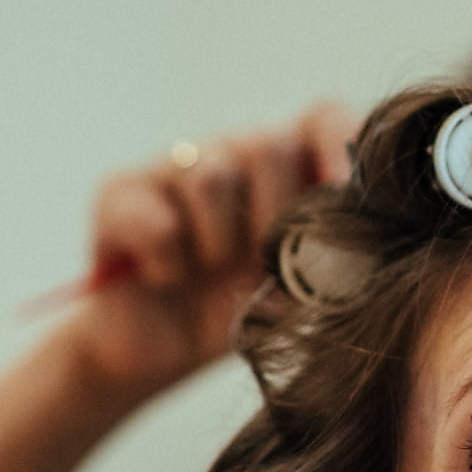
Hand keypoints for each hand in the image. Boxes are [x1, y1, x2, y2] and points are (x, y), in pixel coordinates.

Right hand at [65, 101, 354, 399]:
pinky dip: (168, 267)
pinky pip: (156, 222)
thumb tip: (354, 244)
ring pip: (210, 175)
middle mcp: (232, 153)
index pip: (323, 118)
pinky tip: (165, 279)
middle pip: (268, 144)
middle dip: (275, 217)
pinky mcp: (118, 193)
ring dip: (220, 243)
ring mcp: (171, 166)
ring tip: (211, 272)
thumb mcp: (299, 293)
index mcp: (287, 167)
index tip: (347, 198)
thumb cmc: (240, 314)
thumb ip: (330, 258)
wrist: (161, 353)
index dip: (342, 145)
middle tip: (264, 265)